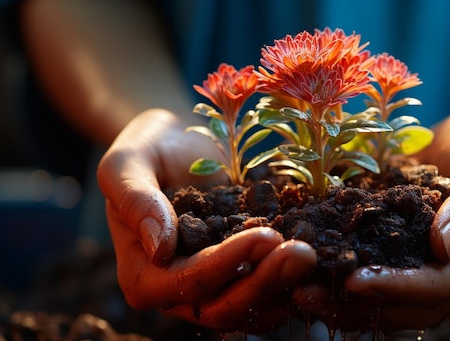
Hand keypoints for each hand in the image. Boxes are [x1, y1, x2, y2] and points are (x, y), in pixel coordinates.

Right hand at [97, 109, 316, 332]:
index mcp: (143, 274)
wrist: (180, 142)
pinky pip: (272, 290)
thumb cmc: (148, 149)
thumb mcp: (127, 163)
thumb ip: (134, 199)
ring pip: (254, 307)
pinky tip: (323, 254)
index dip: (225, 265)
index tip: (264, 235)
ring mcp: (217, 285)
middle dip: (266, 283)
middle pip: (224, 308)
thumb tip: (157, 246)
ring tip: (316, 254)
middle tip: (304, 253)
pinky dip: (295, 279)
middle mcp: (180, 292)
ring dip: (286, 286)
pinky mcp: (245, 272)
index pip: (185, 283)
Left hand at [294, 103, 449, 331]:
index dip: (396, 287)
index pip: (439, 287)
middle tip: (306, 292)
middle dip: (357, 302)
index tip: (353, 280)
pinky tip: (311, 276)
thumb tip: (443, 246)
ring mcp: (431, 276)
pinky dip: (344, 286)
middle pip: (408, 307)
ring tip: (298, 291)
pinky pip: (377, 284)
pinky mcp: (408, 264)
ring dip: (343, 303)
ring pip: (388, 306)